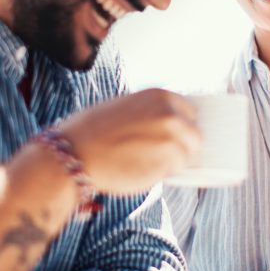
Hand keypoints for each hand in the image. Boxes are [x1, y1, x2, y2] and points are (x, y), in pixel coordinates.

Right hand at [58, 89, 200, 193]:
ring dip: (173, 162)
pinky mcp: (168, 163)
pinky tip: (142, 170)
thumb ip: (150, 113)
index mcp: (161, 96)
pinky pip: (176, 172)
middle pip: (195, 135)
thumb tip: (168, 127)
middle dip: (182, 146)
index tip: (174, 137)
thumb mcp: (125, 107)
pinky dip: (164, 174)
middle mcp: (171, 114)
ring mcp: (173, 139)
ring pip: (188, 156)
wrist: (75, 153)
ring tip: (146, 163)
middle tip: (161, 156)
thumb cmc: (91, 132)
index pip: (190, 112)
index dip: (182, 127)